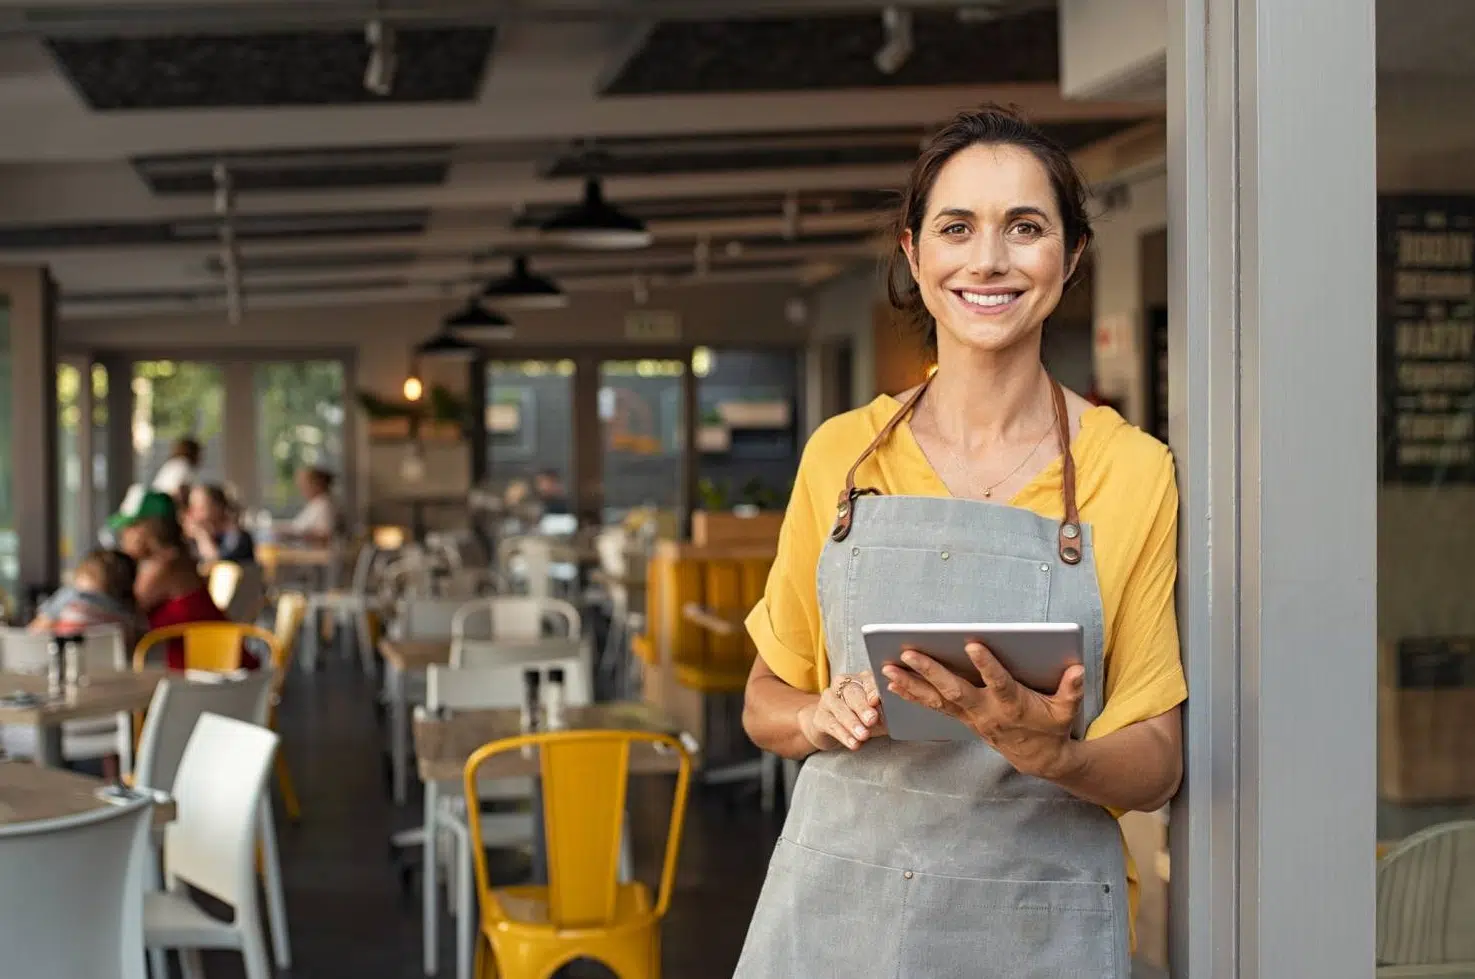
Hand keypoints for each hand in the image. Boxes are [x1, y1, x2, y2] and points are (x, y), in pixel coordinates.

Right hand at [797, 671, 886, 751]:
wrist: (832, 727)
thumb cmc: (861, 717)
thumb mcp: (877, 714)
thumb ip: (885, 713)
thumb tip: (897, 717)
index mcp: (861, 680)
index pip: (868, 680)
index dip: (872, 689)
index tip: (877, 700)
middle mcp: (842, 685)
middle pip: (852, 693)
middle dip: (863, 707)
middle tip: (872, 719)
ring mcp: (829, 699)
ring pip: (840, 709)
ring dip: (853, 723)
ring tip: (863, 736)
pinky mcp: (819, 716)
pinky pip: (832, 725)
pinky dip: (843, 735)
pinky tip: (853, 743)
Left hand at [881, 643, 1083, 778]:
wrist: (1038, 759)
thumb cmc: (1053, 726)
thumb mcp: (1068, 710)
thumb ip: (1072, 689)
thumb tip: (1077, 669)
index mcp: (1013, 705)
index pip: (999, 683)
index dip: (987, 665)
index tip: (973, 644)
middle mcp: (986, 711)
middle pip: (955, 690)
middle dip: (930, 671)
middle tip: (908, 653)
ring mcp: (970, 716)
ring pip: (936, 699)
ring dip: (911, 684)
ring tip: (887, 668)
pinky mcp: (961, 718)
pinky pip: (932, 706)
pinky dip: (911, 694)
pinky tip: (891, 682)